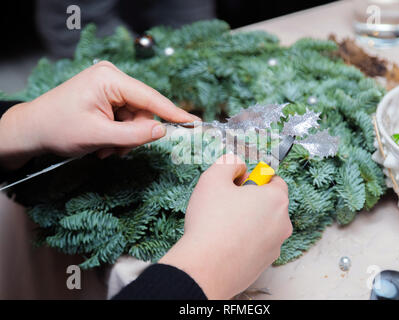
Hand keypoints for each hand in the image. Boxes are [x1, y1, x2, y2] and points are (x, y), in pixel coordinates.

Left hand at [0, 61, 198, 169]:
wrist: (32, 130)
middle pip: (143, 110)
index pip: (150, 97)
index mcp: (110, 79)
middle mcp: (112, 78)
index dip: (174, 113)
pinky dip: (118, 135)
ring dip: (124, 138)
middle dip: (134, 134)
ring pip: (135, 118)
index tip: (195, 123)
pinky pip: (125, 118)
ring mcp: (109, 87)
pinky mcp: (107, 97)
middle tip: (116, 151)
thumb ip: (134, 135)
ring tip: (105, 149)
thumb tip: (162, 131)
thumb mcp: (99, 136)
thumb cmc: (58, 128)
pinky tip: (104, 143)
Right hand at [159, 154, 291, 298]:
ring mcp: (275, 246)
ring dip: (247, 220)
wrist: (204, 268)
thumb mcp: (213, 177)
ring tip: (222, 225)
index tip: (237, 184)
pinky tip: (224, 242)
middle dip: (251, 200)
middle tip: (226, 203)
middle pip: (270, 202)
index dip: (254, 178)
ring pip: (263, 224)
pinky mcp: (264, 263)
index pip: (275, 179)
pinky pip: (257, 244)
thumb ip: (229, 162)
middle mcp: (282, 223)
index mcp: (276, 200)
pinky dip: (245, 240)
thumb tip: (238, 166)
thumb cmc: (210, 222)